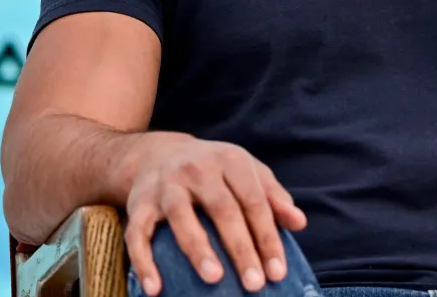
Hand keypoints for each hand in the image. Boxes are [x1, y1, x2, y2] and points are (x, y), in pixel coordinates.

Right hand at [122, 133, 307, 295]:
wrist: (157, 154)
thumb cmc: (213, 170)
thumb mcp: (246, 172)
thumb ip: (273, 196)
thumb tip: (299, 223)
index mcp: (229, 160)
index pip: (254, 200)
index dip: (267, 236)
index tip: (277, 272)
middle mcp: (197, 168)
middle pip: (222, 209)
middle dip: (240, 248)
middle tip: (254, 283)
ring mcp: (166, 185)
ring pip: (181, 216)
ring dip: (198, 249)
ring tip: (214, 278)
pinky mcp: (139, 203)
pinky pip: (138, 233)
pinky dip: (144, 261)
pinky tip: (156, 288)